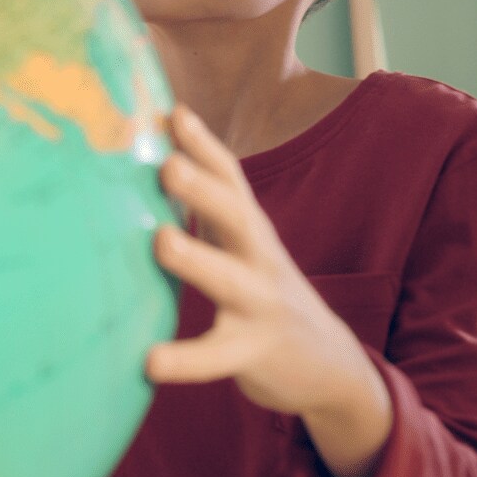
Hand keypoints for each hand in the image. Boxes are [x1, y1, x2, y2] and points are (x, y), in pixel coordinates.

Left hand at [147, 104, 372, 418]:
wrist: (327, 364)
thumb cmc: (262, 290)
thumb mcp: (244, 243)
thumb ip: (208, 205)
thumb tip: (157, 158)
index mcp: (251, 227)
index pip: (230, 176)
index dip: (203, 143)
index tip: (172, 112)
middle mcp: (259, 257)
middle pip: (236, 215)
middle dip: (203, 187)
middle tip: (168, 165)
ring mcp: (260, 304)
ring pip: (228, 279)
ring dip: (196, 259)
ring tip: (161, 241)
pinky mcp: (254, 352)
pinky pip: (217, 356)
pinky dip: (184, 360)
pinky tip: (149, 362)